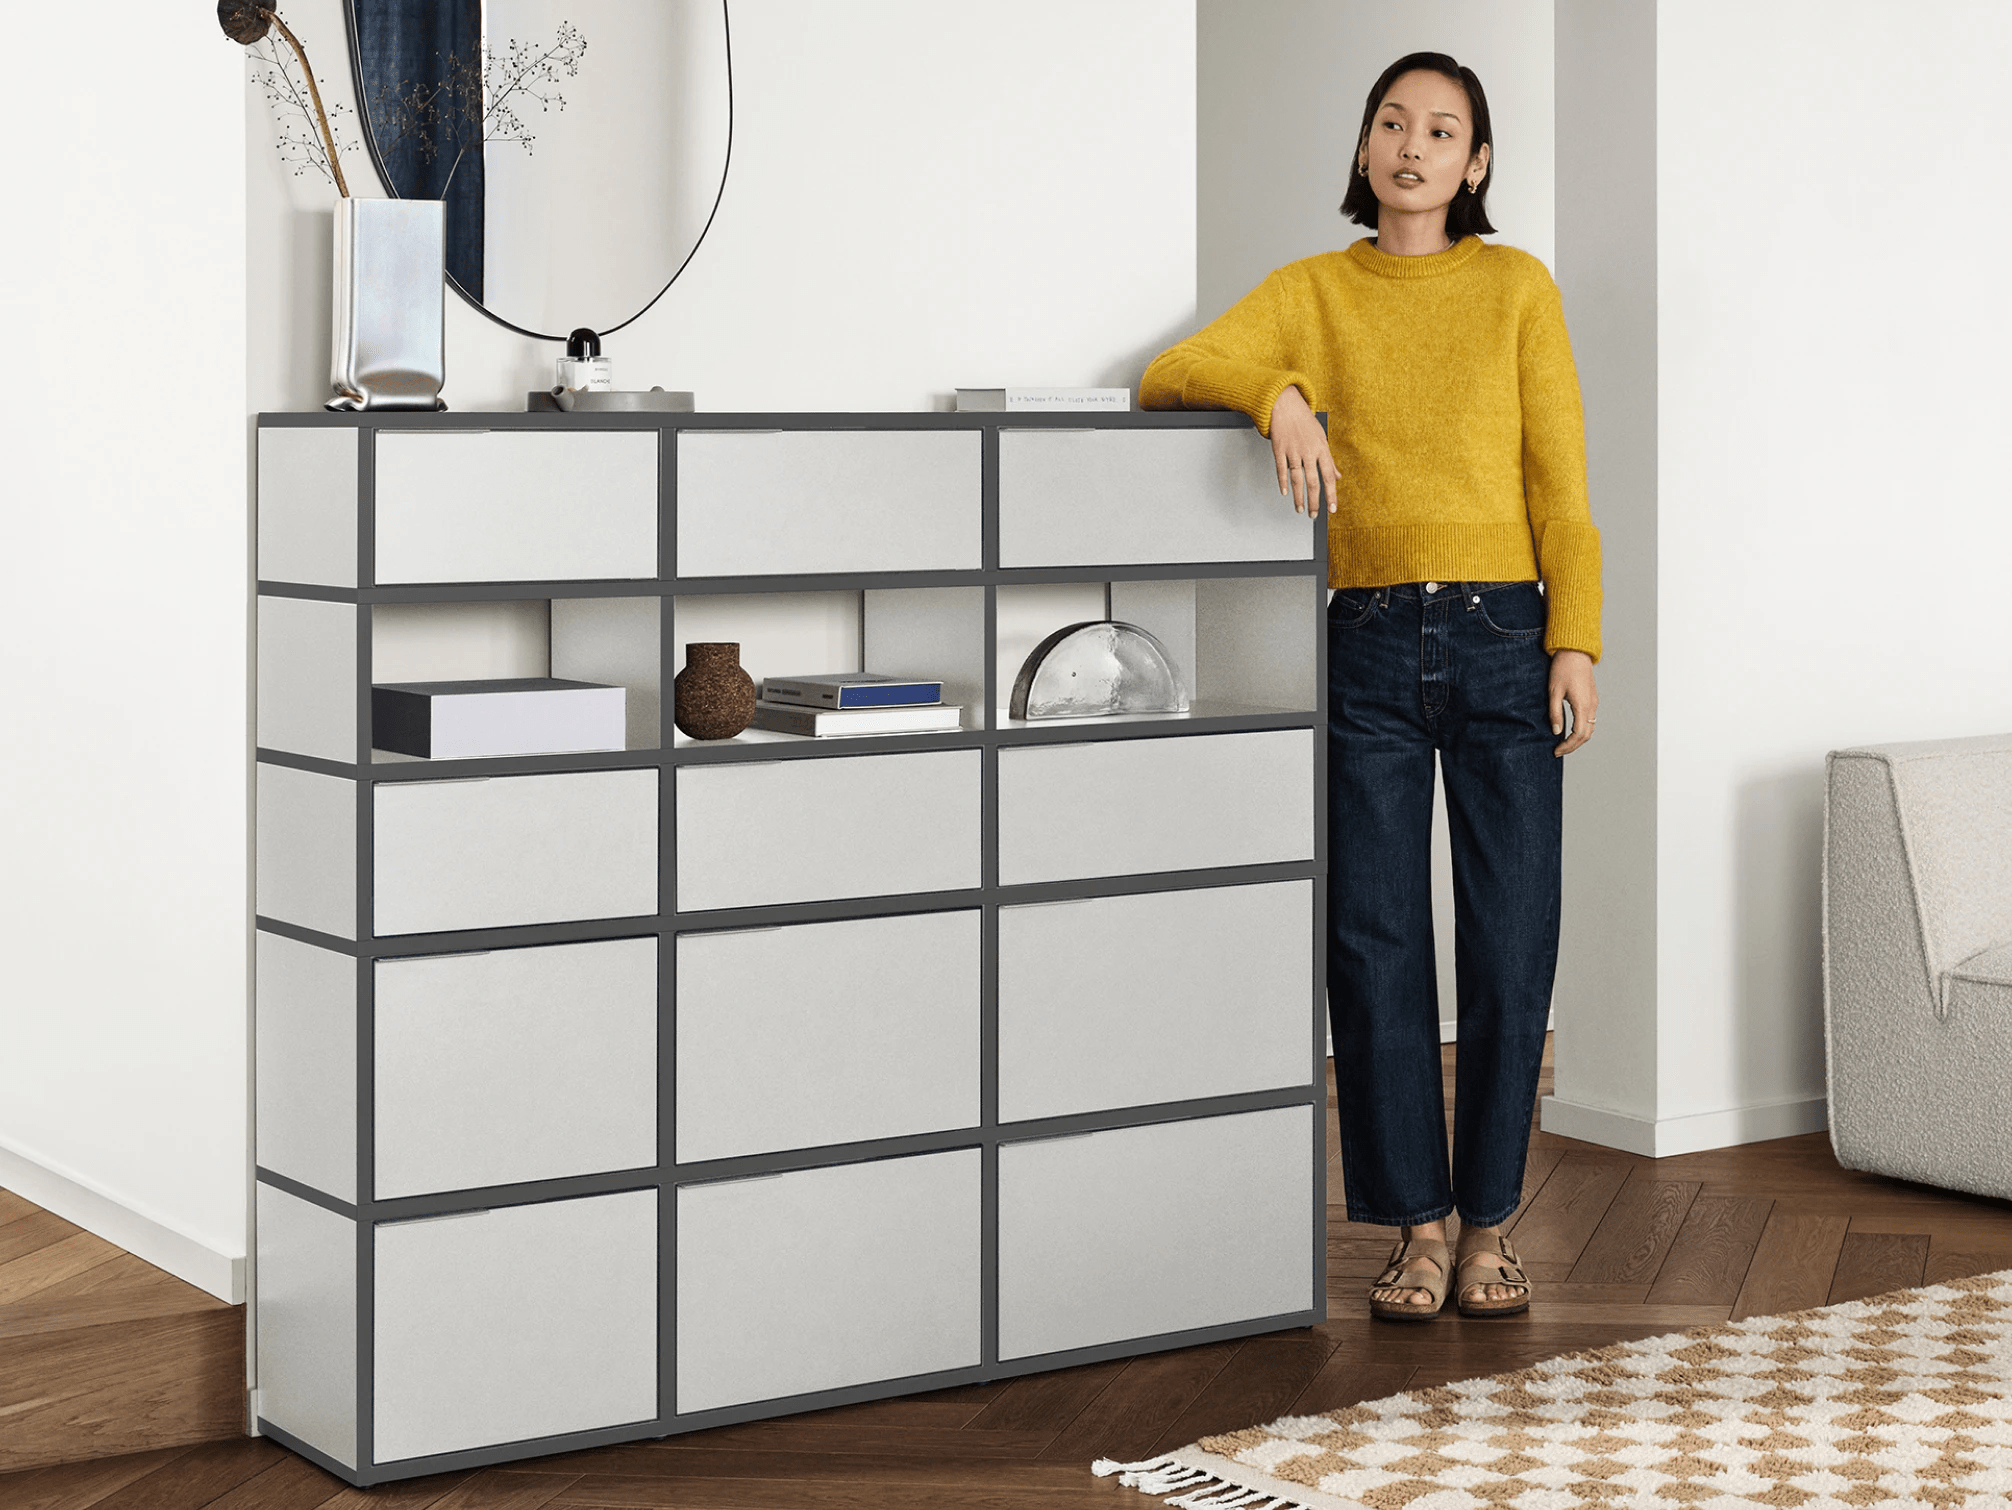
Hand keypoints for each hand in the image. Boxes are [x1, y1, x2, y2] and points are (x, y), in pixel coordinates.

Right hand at [1269, 384, 1337, 515]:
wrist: (1285, 405)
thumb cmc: (1304, 422)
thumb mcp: (1322, 439)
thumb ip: (1329, 460)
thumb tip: (1337, 476)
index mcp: (1322, 449)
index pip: (1329, 477)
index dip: (1331, 495)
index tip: (1332, 509)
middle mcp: (1309, 451)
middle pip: (1313, 482)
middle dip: (1314, 501)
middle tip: (1314, 515)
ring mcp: (1293, 451)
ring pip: (1297, 479)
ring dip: (1299, 496)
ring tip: (1300, 509)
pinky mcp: (1279, 449)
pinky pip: (1281, 469)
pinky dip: (1283, 482)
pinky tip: (1285, 492)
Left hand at [1549, 649, 1596, 755]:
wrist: (1575, 651)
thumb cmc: (1562, 669)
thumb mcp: (1554, 692)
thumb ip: (1555, 713)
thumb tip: (1556, 732)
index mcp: (1583, 705)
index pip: (1578, 734)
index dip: (1567, 746)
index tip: (1556, 751)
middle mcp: (1592, 705)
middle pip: (1586, 735)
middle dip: (1573, 746)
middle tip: (1559, 751)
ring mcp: (1594, 702)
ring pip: (1590, 728)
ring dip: (1578, 739)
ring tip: (1563, 743)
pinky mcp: (1592, 698)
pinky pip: (1590, 719)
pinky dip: (1581, 729)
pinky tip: (1569, 730)